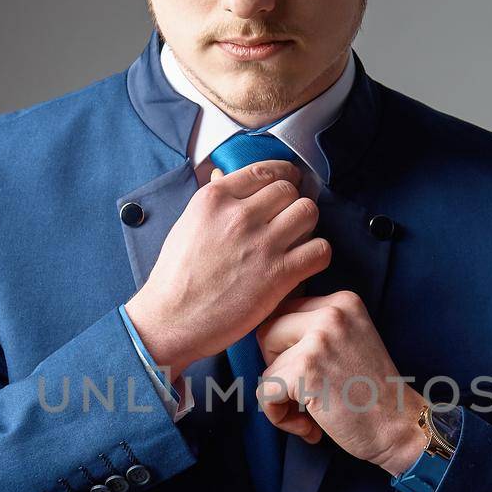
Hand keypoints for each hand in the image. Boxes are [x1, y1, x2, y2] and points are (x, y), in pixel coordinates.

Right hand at [126, 160, 331, 379]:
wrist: (171, 320)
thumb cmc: (175, 278)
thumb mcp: (187, 225)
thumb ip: (215, 202)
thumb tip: (230, 178)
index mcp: (214, 199)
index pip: (265, 170)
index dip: (284, 176)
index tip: (289, 183)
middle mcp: (240, 216)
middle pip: (289, 190)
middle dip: (292, 204)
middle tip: (289, 221)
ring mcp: (262, 244)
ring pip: (308, 212)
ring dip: (307, 226)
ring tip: (297, 241)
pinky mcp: (279, 274)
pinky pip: (320, 249)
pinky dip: (317, 254)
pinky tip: (304, 263)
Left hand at [255, 289, 430, 471]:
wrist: (400, 427)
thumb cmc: (372, 394)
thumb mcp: (348, 342)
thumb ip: (314, 330)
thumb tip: (261, 334)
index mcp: (342, 301)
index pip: (284, 313)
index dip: (286, 350)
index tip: (310, 376)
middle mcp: (331, 312)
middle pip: (267, 333)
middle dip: (278, 369)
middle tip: (306, 394)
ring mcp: (318, 339)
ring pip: (266, 368)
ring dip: (282, 399)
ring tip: (312, 415)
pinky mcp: (305, 369)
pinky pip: (265, 392)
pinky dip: (279, 417)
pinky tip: (309, 428)